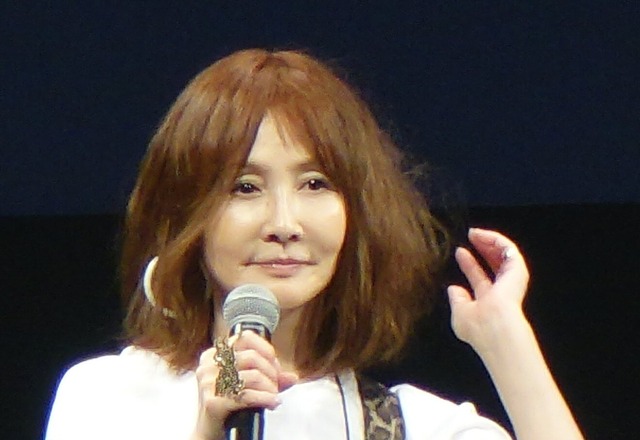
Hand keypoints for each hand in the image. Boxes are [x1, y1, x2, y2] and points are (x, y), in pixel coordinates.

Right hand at [192, 331, 297, 439]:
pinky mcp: (213, 402)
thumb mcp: (247, 386)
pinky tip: (273, 403)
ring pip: (253, 375)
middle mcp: (208, 365)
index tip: (275, 364)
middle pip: (252, 357)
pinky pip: (248, 396)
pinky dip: (266, 399)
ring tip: (274, 396)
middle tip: (276, 386)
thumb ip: (270, 379)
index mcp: (213, 355)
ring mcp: (209, 383)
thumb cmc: (228, 407)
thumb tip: (293, 377)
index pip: (245, 337)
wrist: (209, 434)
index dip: (265, 349)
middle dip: (272, 373)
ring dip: (270, 388)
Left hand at [447, 228, 529, 353]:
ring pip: (502, 254)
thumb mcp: (460, 314)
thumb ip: (457, 300)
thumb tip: (454, 289)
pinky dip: (494, 239)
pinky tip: (481, 234)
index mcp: (490, 302)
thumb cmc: (477, 326)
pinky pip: (508, 248)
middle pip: (493, 264)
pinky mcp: (517, 269)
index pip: (480, 279)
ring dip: (488, 241)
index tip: (460, 252)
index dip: (470, 265)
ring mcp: (512, 279)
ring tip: (474, 232)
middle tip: (470, 237)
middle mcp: (502, 290)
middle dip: (482, 249)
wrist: (494, 328)